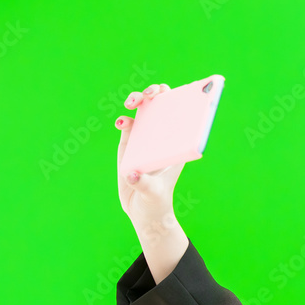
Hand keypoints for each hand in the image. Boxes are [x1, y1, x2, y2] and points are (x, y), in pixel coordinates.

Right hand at [115, 83, 183, 233]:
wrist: (143, 212)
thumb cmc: (156, 201)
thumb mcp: (154, 193)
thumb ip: (144, 183)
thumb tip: (133, 174)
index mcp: (177, 144)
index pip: (182, 114)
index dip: (181, 97)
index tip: (172, 93)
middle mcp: (162, 137)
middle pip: (161, 104)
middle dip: (155, 92)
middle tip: (149, 95)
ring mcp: (145, 139)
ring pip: (143, 109)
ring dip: (137, 98)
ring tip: (131, 103)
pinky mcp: (129, 145)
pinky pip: (127, 125)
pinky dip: (124, 120)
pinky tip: (121, 123)